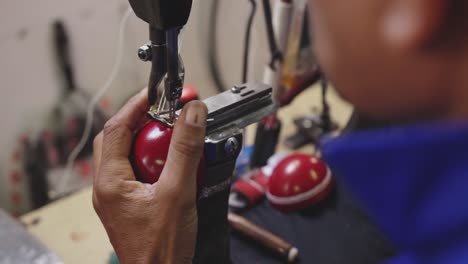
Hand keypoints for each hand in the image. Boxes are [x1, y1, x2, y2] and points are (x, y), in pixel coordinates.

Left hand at [92, 88, 207, 263]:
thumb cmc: (160, 248)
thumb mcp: (178, 193)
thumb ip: (185, 150)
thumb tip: (191, 114)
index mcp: (110, 182)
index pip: (116, 128)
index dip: (136, 105)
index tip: (155, 94)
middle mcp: (108, 187)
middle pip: (119, 139)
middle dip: (143, 122)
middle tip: (167, 114)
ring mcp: (118, 197)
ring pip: (129, 156)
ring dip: (150, 143)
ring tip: (174, 137)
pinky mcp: (130, 204)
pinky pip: (138, 172)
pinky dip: (155, 162)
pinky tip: (175, 166)